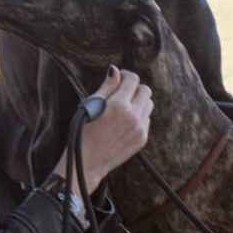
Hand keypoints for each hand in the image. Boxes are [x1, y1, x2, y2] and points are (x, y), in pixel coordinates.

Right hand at [53, 66, 153, 193]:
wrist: (87, 162)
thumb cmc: (83, 132)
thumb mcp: (90, 106)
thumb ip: (107, 87)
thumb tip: (116, 70)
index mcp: (119, 105)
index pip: (133, 80)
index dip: (126, 75)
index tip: (119, 78)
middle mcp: (133, 116)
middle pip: (146, 90)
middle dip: (134, 88)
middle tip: (121, 92)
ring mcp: (140, 129)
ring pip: (149, 104)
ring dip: (139, 101)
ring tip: (123, 107)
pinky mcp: (142, 139)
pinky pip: (147, 119)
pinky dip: (139, 116)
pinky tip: (124, 121)